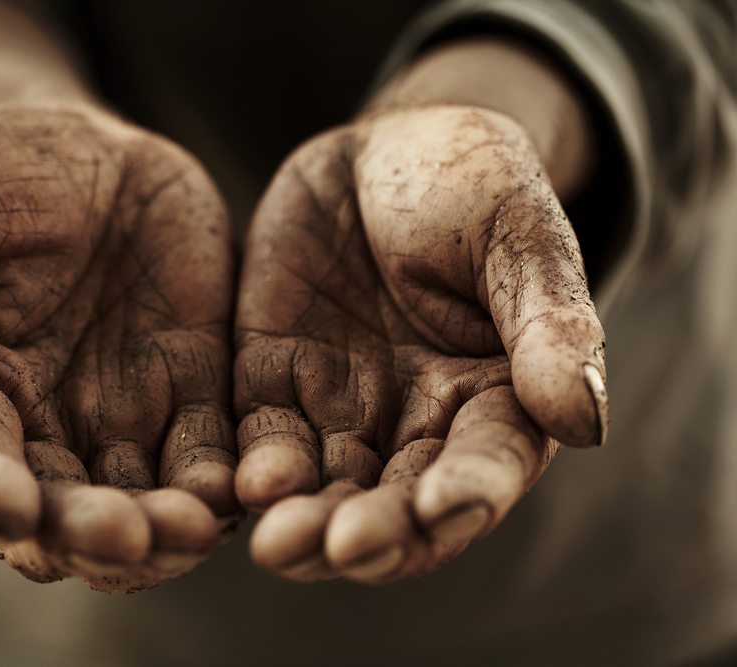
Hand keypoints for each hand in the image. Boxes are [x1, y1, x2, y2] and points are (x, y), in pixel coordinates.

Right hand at [0, 104, 238, 591]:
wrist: (83, 155)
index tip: (5, 507)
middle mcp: (43, 431)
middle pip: (64, 516)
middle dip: (92, 535)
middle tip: (127, 534)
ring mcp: (123, 420)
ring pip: (145, 508)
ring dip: (169, 531)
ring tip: (197, 522)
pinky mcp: (193, 394)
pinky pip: (213, 456)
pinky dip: (230, 482)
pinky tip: (250, 483)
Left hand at [234, 106, 607, 582]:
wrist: (377, 151)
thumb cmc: (468, 182)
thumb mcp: (517, 232)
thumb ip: (547, 322)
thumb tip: (584, 421)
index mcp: (495, 396)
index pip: (488, 464)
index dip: (467, 492)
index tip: (439, 506)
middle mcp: (418, 422)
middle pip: (399, 503)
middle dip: (375, 533)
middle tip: (344, 548)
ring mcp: (343, 410)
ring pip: (327, 491)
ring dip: (307, 526)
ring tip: (280, 544)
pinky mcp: (275, 386)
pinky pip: (264, 442)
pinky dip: (257, 473)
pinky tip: (245, 488)